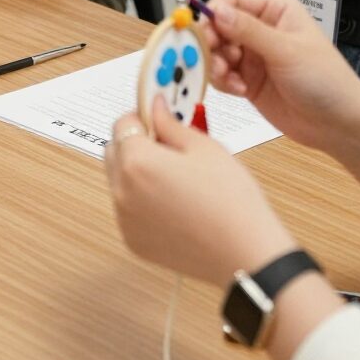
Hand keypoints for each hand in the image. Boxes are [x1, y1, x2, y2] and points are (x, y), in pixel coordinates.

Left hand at [106, 98, 293, 284]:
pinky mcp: (133, 241)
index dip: (141, 116)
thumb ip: (171, 123)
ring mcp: (125, 220)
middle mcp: (122, 192)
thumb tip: (156, 106)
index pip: (123, 123)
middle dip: (135, 143)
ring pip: (119, 181)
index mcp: (137, 163)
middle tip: (167, 145)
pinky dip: (141, 200)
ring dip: (136, 172)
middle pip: (114, 151)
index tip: (157, 117)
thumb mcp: (204, 147)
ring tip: (175, 177)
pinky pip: (127, 209)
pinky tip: (173, 202)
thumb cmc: (231, 201)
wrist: (245, 253)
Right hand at [204, 0, 359, 153]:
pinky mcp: (247, 79)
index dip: (214, 14)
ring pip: (216, 51)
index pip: (232, 0)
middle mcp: (261, 28)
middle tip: (214, 59)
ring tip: (229, 78)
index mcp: (275, 10)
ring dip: (215, 65)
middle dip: (212, 43)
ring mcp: (253, 55)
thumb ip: (249, 31)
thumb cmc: (326, 80)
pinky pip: (221, 74)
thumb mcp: (286, 51)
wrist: (339, 124)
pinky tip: (240, 91)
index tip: (206, 32)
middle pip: (218, 26)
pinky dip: (223, 82)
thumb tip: (217, 12)